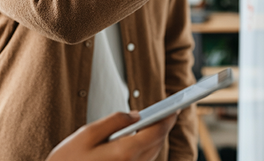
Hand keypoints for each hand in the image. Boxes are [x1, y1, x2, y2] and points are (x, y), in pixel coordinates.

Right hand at [45, 111, 176, 160]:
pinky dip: (145, 149)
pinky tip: (139, 140)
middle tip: (168, 113)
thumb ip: (114, 121)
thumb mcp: (87, 134)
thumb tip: (136, 115)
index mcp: (123, 154)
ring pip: (150, 155)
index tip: (176, 108)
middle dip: (163, 128)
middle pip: (156, 145)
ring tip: (157, 123)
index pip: (155, 133)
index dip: (168, 119)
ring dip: (155, 139)